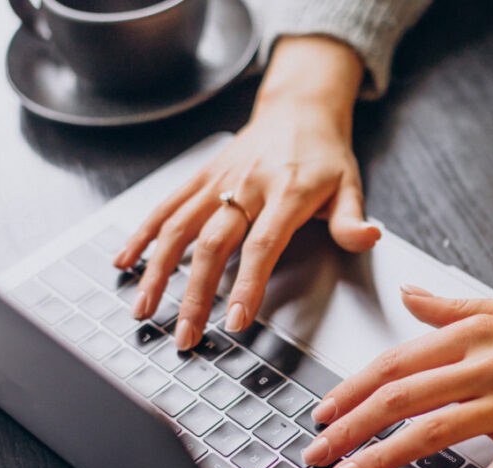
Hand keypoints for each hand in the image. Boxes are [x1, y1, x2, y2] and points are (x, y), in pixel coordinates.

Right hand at [113, 37, 378, 348]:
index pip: (263, 245)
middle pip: (213, 244)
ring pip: (178, 227)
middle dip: (194, 294)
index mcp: (286, 192)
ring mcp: (218, 180)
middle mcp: (246, 185)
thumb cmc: (325, 154)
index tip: (235, 321)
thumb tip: (368, 238)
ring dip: (156, 271)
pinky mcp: (200, 176)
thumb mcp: (351, 185)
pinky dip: (141, 234)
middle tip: (185, 335)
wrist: (298, 108)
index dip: (248, 284)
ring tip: (143, 309)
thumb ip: (353, 219)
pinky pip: (165, 206)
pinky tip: (124, 262)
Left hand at [301, 285, 492, 467]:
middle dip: (351, 427)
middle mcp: (487, 366)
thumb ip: (453, 307)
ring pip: (435, 433)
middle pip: (402, 397)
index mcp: (475, 334)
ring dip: (384, 458)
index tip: (324, 412)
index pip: (396, 362)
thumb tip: (409, 295)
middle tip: (318, 452)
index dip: (352, 389)